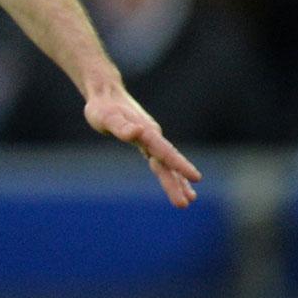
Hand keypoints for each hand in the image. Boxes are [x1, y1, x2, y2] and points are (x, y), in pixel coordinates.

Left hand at [84, 85, 201, 206]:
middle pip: (167, 163)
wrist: (105, 94)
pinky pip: (161, 161)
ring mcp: (151, 140)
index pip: (165, 152)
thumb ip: (121, 126)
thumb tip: (136, 133)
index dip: (179, 165)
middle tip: (186, 203)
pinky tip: (178, 184)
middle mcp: (152, 137)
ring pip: (167, 164)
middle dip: (177, 183)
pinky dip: (170, 173)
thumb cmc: (102, 107)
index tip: (195, 178)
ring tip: (190, 200)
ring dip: (178, 181)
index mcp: (146, 132)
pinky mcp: (146, 143)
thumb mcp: (106, 117)